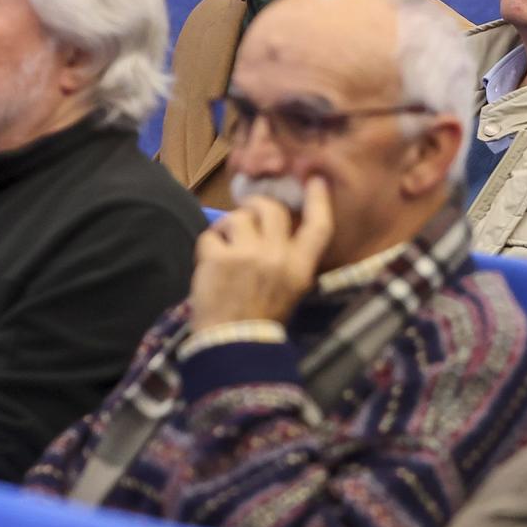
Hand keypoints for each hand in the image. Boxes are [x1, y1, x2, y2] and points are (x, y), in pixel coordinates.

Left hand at [188, 178, 333, 331]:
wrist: (233, 346)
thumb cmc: (263, 318)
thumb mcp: (291, 288)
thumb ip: (289, 257)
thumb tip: (276, 226)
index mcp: (300, 266)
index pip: (319, 225)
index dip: (318, 199)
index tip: (314, 179)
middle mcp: (278, 255)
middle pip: (271, 208)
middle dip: (256, 206)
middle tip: (247, 215)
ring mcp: (248, 255)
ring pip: (237, 217)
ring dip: (228, 227)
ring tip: (225, 245)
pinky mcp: (218, 259)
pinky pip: (210, 235)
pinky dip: (207, 246)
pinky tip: (209, 262)